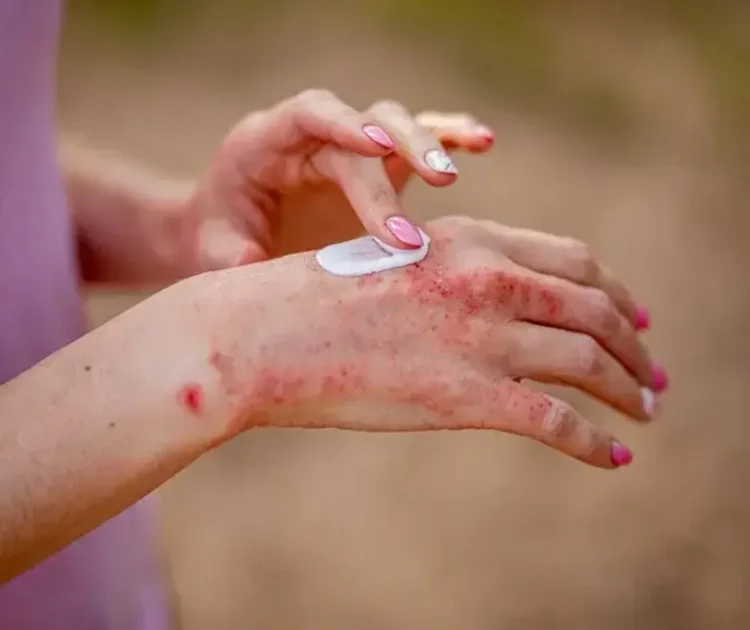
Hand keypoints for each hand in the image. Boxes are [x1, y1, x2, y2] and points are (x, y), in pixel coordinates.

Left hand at [184, 90, 493, 268]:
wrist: (232, 230)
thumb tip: (256, 265)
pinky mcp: (376, 166)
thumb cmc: (222, 236)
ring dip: (433, 138)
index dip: (342, 123)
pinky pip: (414, 142)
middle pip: (365, 122)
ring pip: (396, 125)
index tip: (376, 148)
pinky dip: (446, 137)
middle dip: (403, 148)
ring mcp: (348, 147)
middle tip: (441, 182)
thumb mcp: (213, 250)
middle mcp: (312, 136)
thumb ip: (229, 257)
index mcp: (265, 142)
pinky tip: (479, 142)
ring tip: (470, 151)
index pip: (308, 115)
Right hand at [189, 216, 666, 468]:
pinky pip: (557, 422)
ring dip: (630, 388)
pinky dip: (594, 442)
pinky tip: (612, 456)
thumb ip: (449, 275)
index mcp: (470, 241)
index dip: (613, 290)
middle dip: (634, 341)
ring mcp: (481, 338)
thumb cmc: (314, 299)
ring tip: (645, 409)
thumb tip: (487, 305)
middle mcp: (487, 280)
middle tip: (652, 369)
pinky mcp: (467, 397)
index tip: (632, 314)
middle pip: (596, 307)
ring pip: (590, 360)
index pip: (572, 260)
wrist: (261, 333)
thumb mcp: (397, 265)